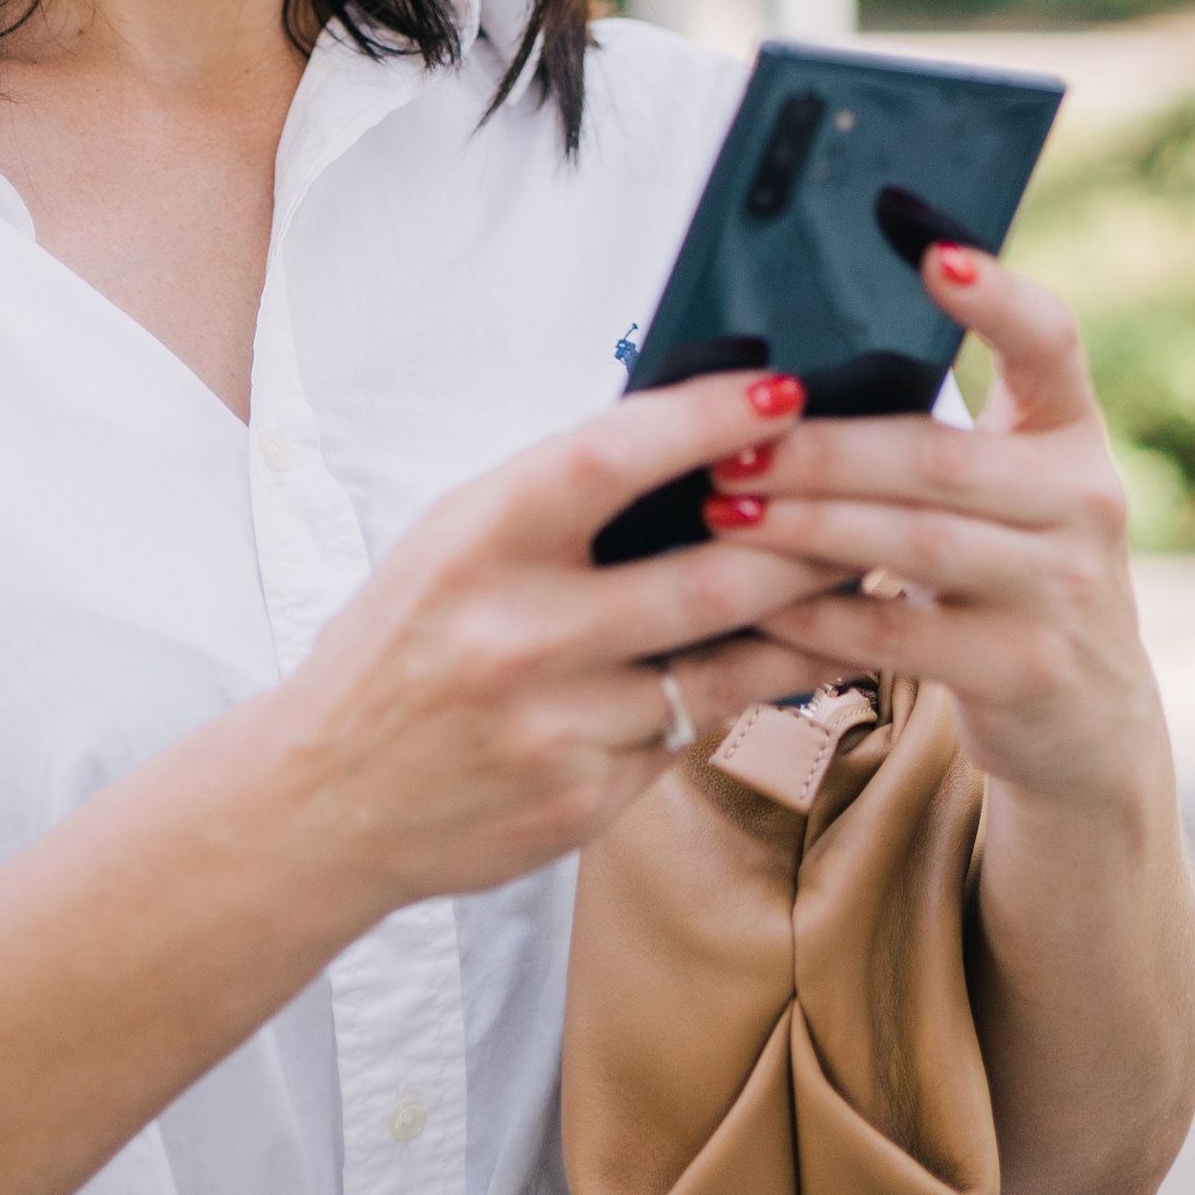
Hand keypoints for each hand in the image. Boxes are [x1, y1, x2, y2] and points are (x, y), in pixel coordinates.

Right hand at [270, 368, 834, 911]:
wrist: (323, 802)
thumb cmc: (397, 648)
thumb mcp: (448, 546)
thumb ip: (553, 504)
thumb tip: (689, 442)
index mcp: (474, 546)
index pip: (607, 461)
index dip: (703, 421)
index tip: (780, 391)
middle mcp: (517, 636)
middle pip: (704, 578)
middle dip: (804, 537)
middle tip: (872, 500)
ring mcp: (556, 728)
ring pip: (724, 669)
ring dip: (803, 623)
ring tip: (861, 578)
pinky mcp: (585, 803)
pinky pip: (688, 736)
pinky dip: (732, 696)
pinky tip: (777, 664)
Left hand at [697, 247, 1163, 807]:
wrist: (1088, 715)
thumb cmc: (1007, 571)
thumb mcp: (1003, 492)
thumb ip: (926, 438)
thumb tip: (777, 376)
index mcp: (1070, 432)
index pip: (1050, 340)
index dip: (995, 294)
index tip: (930, 252)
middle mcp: (1087, 500)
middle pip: (939, 455)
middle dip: (820, 449)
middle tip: (729, 446)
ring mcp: (1068, 589)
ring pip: (916, 541)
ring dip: (806, 526)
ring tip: (724, 510)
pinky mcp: (1030, 669)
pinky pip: (903, 638)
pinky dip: (820, 618)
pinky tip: (757, 604)